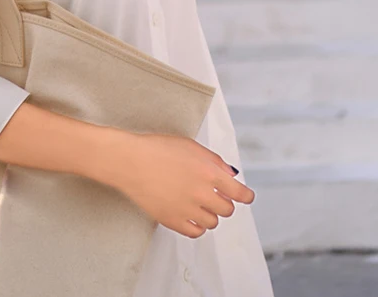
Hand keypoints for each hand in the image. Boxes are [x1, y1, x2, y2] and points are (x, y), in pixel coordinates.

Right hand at [102, 130, 254, 238]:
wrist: (131, 161)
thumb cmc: (157, 149)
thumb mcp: (190, 146)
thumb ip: (214, 161)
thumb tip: (230, 175)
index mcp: (209, 172)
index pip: (239, 192)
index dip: (245, 196)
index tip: (246, 197)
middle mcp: (202, 193)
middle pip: (227, 210)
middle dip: (223, 203)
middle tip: (215, 197)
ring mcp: (188, 209)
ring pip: (213, 223)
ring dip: (209, 214)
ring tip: (198, 204)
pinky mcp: (174, 221)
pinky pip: (196, 232)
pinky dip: (197, 226)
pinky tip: (191, 216)